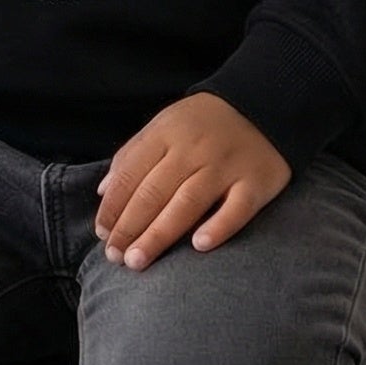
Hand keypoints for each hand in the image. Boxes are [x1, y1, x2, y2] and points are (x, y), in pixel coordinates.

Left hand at [94, 92, 290, 270]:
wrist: (263, 104)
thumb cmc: (202, 124)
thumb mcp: (163, 126)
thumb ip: (132, 156)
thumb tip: (102, 192)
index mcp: (166, 134)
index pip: (131, 174)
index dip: (113, 205)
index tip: (102, 233)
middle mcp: (193, 150)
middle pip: (154, 192)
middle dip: (129, 226)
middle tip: (115, 257)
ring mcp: (226, 165)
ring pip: (187, 203)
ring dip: (159, 234)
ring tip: (137, 260)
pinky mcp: (257, 181)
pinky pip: (237, 208)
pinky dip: (219, 226)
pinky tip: (199, 246)